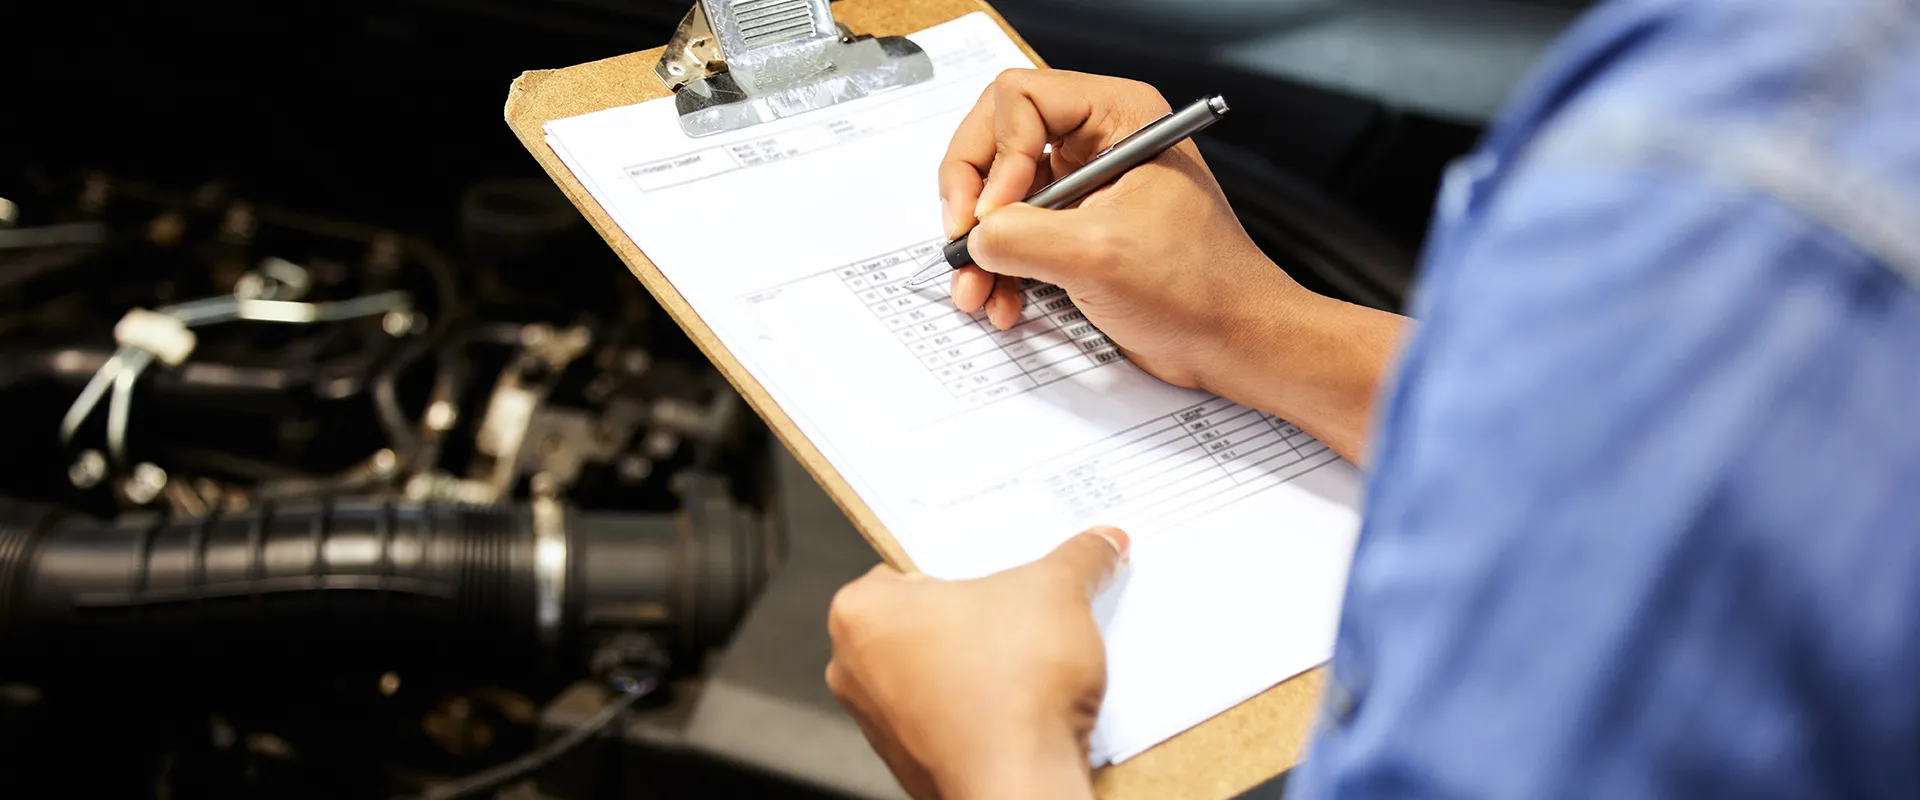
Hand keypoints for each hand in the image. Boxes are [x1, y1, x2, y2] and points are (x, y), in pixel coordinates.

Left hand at [826, 527, 1129, 799]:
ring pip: (938, 674)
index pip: (914, 568)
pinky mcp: (911, 764)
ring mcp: (878, 724)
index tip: (1005, 571)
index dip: (968, 568)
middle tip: (1024, 610)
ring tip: (1029, 660)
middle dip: (974, 618)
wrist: (1021, 786)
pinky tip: (1022, 706)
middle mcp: (852, 668)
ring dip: (978, 667)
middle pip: (926, 622)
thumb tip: (1106, 542)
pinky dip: (981, 712)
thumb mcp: (1059, 592)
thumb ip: (1079, 558)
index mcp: (861, 611)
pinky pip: (949, 720)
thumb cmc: (1012, 682)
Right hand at [940, 70, 1402, 461]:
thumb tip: (974, 238)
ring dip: (981, 247)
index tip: (993, 214)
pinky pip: (1016, 236)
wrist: (1232, 343)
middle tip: (962, 241)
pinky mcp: (1077, 231)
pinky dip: (1000, 270)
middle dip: (974, 199)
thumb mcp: (1098, 254)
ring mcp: (1085, 188)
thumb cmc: (1199, 287)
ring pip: (999, 195)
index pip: (1020, 100)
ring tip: (977, 292)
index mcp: (1118, 116)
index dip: (995, 156)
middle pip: (998, 142)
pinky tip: (1003, 303)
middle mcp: (1098, 141)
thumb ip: (1021, 236)